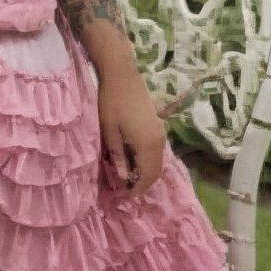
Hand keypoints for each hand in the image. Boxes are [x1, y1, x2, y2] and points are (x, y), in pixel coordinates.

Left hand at [97, 68, 165, 197]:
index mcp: (148, 145)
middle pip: (156, 173)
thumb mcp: (110, 131)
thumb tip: (123, 178)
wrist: (122, 74)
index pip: (147, 177)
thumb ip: (119, 156)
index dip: (136, 190)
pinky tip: (134, 161)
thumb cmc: (112, 102)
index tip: (121, 196)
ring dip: (146, 174)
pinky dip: (148, 162)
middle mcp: (159, 142)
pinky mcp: (158, 126)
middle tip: (124, 190)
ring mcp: (161, 133)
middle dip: (142, 184)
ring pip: (158, 163)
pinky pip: (157, 152)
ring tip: (128, 177)